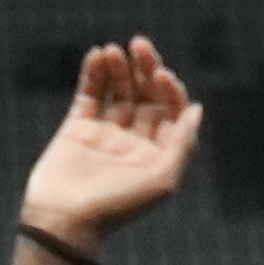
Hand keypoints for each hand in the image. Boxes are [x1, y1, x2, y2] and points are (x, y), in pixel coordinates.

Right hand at [26, 40, 201, 244]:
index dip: (169, 89)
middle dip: (145, 68)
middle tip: (140, 45)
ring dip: (119, 67)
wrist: (66, 220)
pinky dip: (93, 73)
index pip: (171, 110)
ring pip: (118, 90)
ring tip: (114, 50)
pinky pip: (89, 94)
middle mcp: (135, 141)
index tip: (161, 75)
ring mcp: (106, 133)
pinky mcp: (78, 128)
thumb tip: (197, 109)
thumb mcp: (162, 179)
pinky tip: (98, 54)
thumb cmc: (118, 205)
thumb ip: (183, 144)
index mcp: (158, 153)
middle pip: (146, 95)